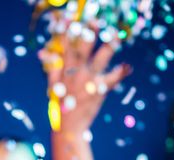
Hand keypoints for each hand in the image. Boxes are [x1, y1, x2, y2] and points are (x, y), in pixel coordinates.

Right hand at [40, 17, 130, 132]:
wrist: (69, 128)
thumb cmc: (60, 106)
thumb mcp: (52, 86)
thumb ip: (51, 68)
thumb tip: (45, 52)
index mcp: (64, 70)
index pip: (64, 46)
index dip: (66, 30)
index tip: (68, 18)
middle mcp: (76, 72)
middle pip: (84, 47)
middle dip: (90, 33)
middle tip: (96, 21)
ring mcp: (89, 80)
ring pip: (101, 58)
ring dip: (110, 46)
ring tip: (116, 36)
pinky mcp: (100, 90)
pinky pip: (113, 79)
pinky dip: (121, 72)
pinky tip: (127, 67)